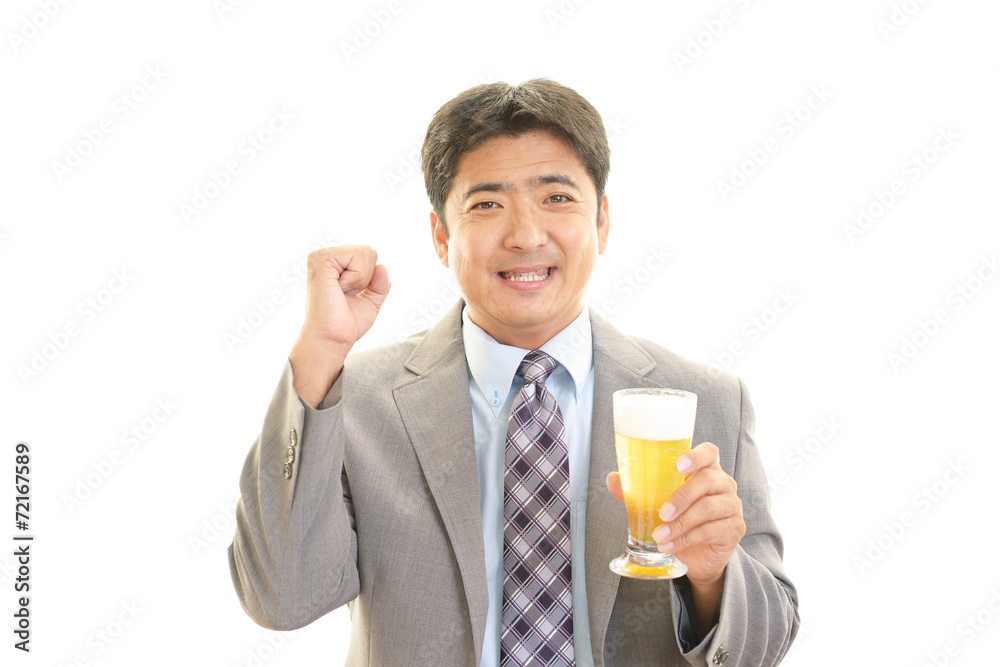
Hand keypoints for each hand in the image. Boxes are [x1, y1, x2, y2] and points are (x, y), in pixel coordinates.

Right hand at [290, 245, 389, 405]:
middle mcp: (326, 256)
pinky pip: (357, 255)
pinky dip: (356, 276)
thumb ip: (380, 283)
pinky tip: (340, 288)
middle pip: (369, 251)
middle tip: (346, 294)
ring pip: (365, 252)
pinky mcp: (321, 259)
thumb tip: (382, 267)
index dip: (369, 278)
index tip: (351, 294)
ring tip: (342, 292)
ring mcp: (321, 256)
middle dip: (366, 277)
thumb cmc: (347, 323)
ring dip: (361, 278)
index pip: (368, 256)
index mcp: (335, 264)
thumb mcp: (371, 301)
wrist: (333, 338)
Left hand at [605, 442, 744, 584]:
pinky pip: (712, 531)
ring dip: (681, 524)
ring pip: (709, 508)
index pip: (709, 452)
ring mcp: (732, 506)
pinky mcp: (735, 529)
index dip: (696, 456)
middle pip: (708, 480)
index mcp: (706, 469)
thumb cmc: (679, 520)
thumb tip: (612, 479)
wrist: (698, 555)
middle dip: (682, 497)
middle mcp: (723, 484)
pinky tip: (670, 545)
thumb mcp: (657, 503)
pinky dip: (687, 539)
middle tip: (661, 513)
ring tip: (660, 536)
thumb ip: (637, 490)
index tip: (678, 466)